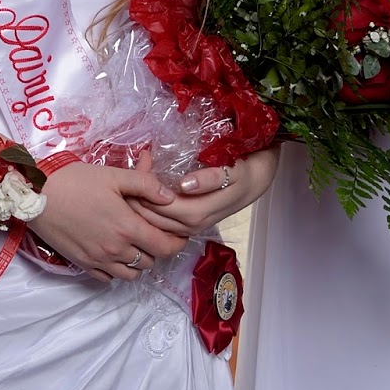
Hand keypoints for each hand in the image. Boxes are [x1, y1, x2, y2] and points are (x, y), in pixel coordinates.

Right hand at [29, 162, 186, 281]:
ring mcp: (99, 260)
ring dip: (139, 262)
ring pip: (131, 274)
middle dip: (158, 250)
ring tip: (135, 244)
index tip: (180, 233)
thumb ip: (145, 184)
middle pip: (150, 262)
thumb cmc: (75, 181)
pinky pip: (109, 278)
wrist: (36, 195)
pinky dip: (117, 270)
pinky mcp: (83, 264)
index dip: (178, 242)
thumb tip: (170, 196)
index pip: (165, 247)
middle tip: (156, 234)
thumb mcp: (113, 175)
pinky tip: (114, 253)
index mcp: (127, 227)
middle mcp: (116, 250)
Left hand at [137, 146, 280, 236]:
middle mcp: (189, 226)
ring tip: (134, 175)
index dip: (145, 188)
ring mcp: (187, 228)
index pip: (159, 207)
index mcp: (197, 214)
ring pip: (152, 222)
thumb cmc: (241, 173)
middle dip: (136, 195)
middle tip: (133, 166)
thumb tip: (185, 185)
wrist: (256, 182)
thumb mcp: (231, 172)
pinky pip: (159, 221)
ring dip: (138, 202)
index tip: (142, 161)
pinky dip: (147, 206)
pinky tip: (143, 188)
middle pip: (151, 218)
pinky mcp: (186, 224)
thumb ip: (209, 179)